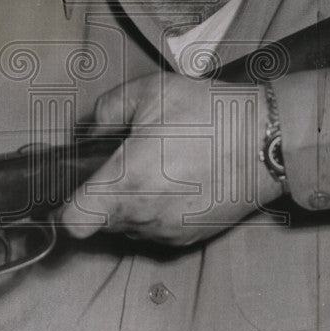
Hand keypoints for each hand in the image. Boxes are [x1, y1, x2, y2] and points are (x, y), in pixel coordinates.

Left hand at [56, 72, 278, 245]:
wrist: (265, 140)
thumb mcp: (150, 92)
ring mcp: (168, 231)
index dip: (65, 209)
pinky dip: (158, 213)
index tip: (71, 191)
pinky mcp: (191, 238)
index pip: (73, 223)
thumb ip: (106, 111)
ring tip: (158, 170)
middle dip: (102, 199)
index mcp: (125, 182)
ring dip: (131, 207)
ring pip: (129, 227)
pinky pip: (158, 230)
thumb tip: (89, 130)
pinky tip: (178, 183)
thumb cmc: (208, 114)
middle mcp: (143, 215)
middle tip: (123, 166)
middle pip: (100, 223)